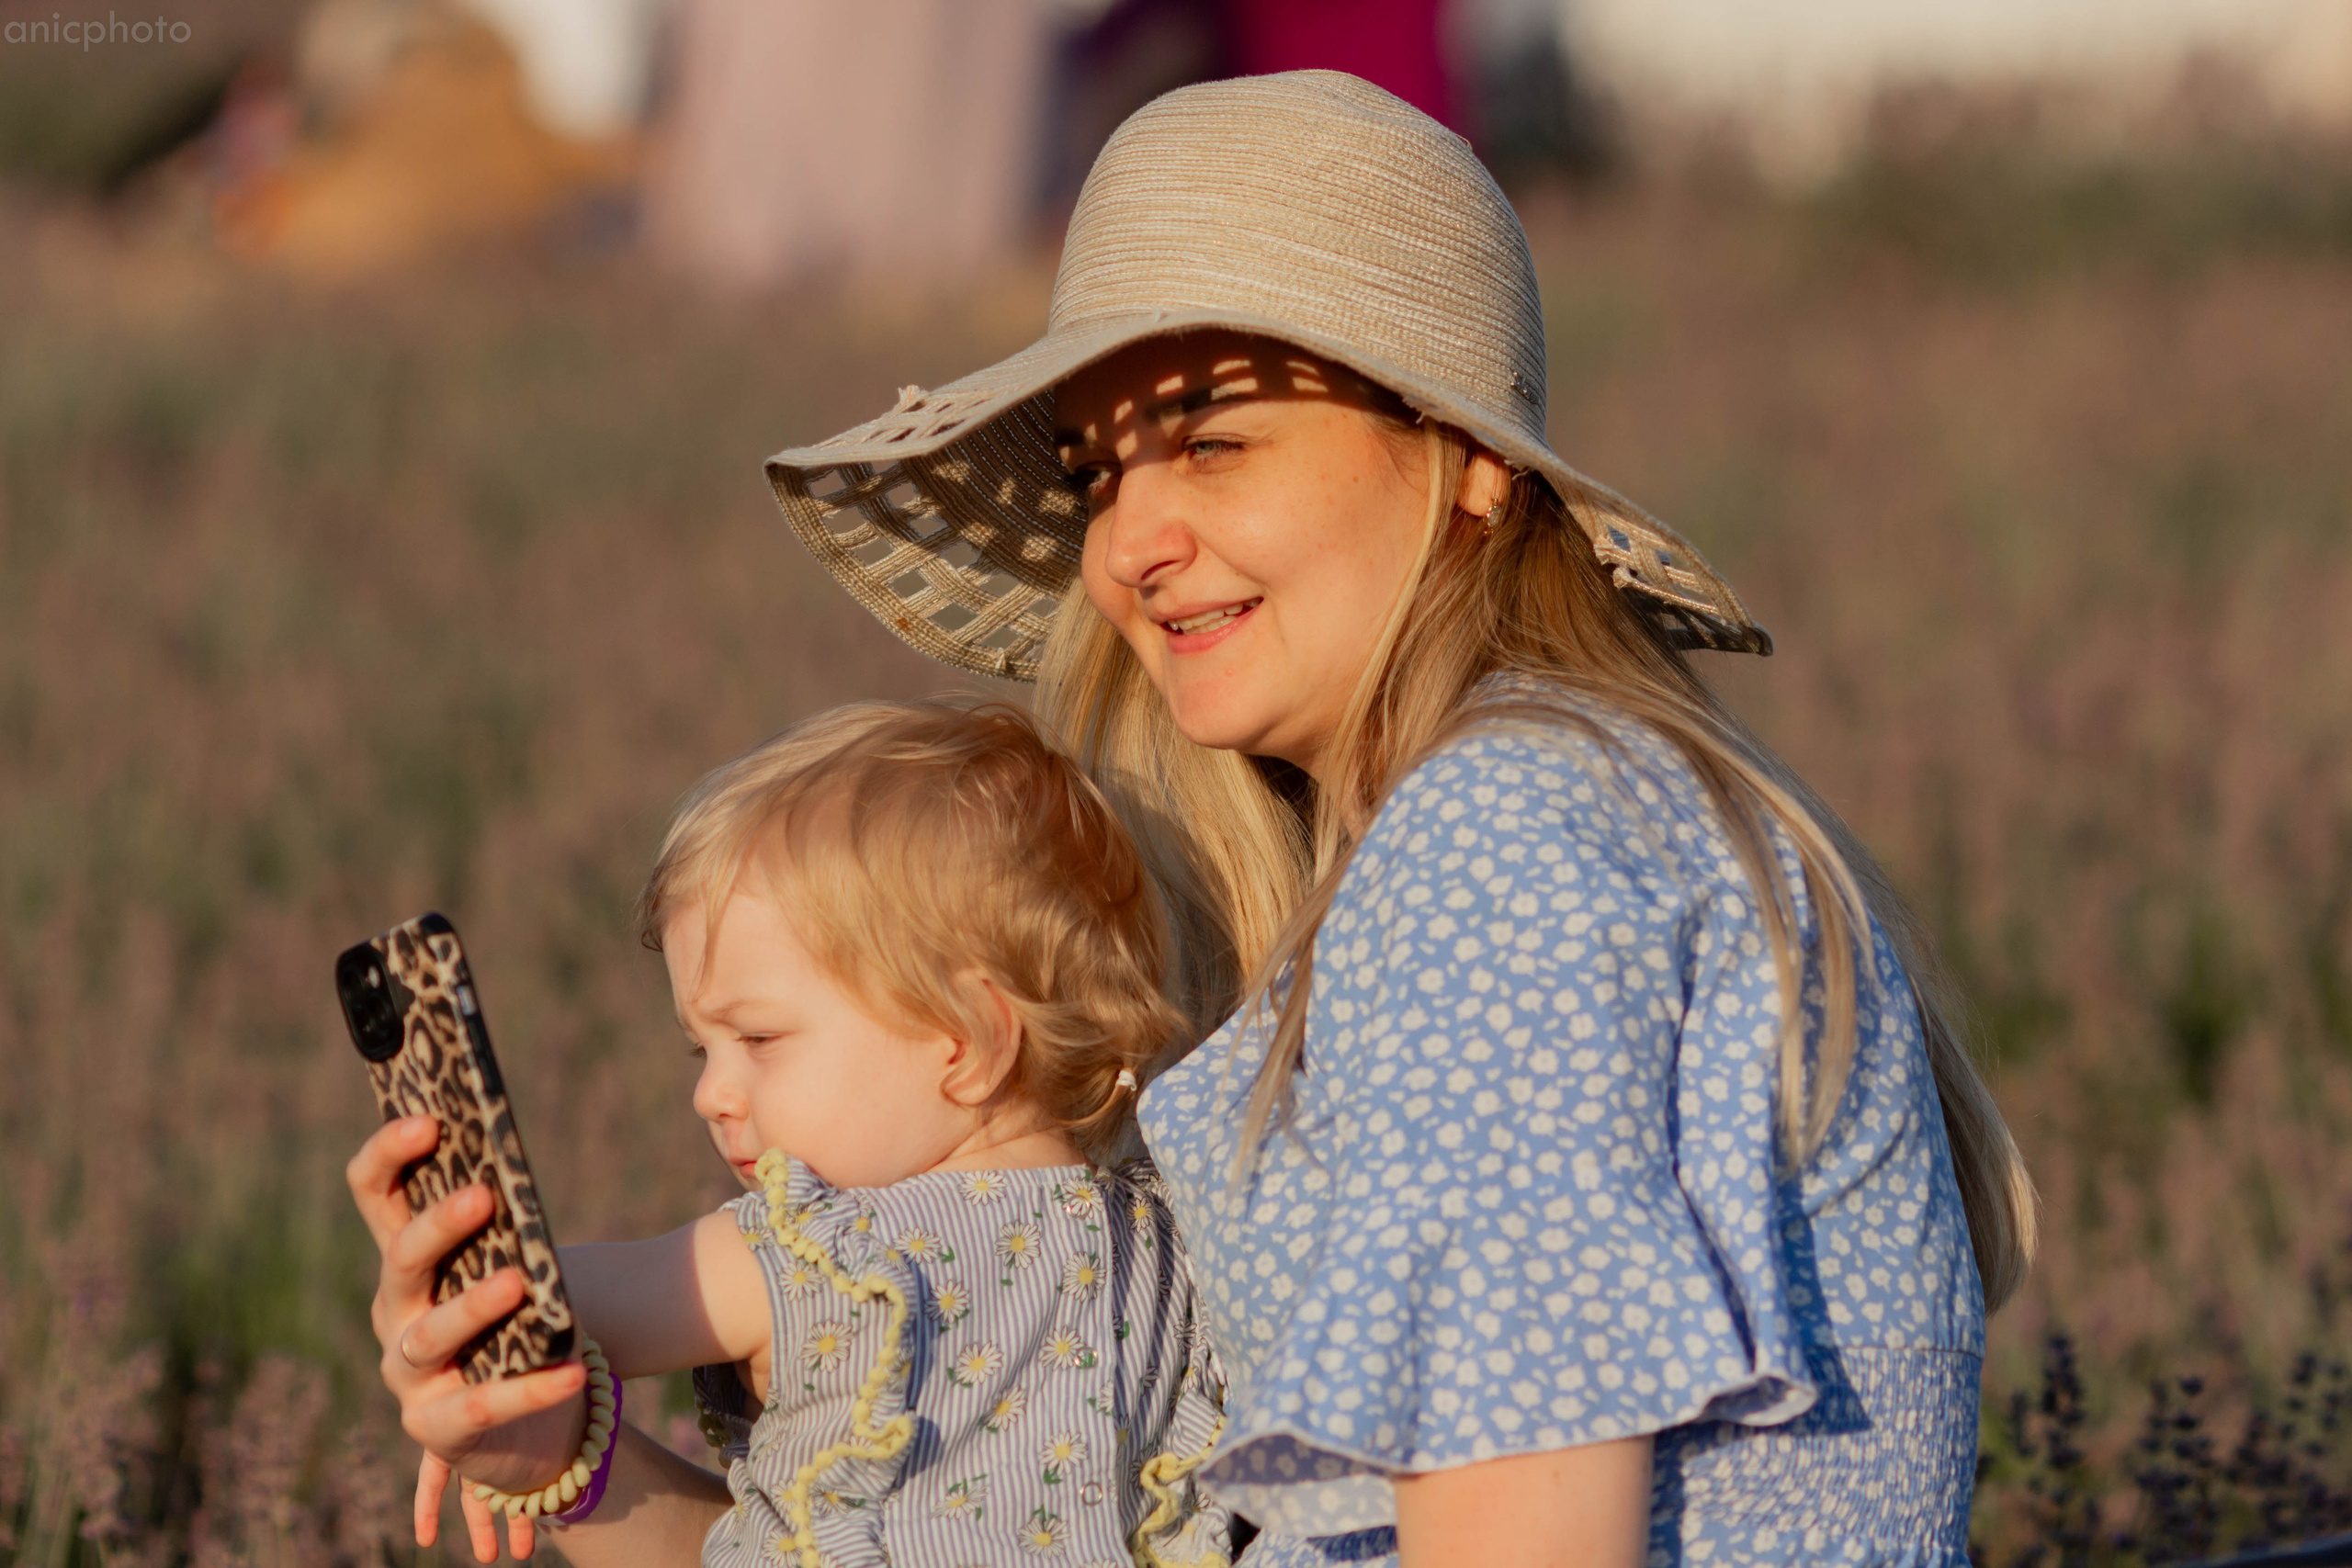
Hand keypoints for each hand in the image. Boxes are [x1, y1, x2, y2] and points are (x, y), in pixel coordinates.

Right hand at [347, 1116, 590, 1560]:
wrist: (520, 1426)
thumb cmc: (512, 1324)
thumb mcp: (503, 1267)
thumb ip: (505, 1225)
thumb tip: (518, 1165)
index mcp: (405, 1259)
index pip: (375, 1194)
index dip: (389, 1154)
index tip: (429, 1120)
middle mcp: (395, 1312)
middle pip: (401, 1260)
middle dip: (438, 1227)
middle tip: (481, 1196)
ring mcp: (410, 1374)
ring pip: (431, 1334)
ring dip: (472, 1305)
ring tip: (516, 1281)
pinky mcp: (437, 1427)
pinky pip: (484, 1404)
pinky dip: (531, 1388)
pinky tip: (573, 1371)